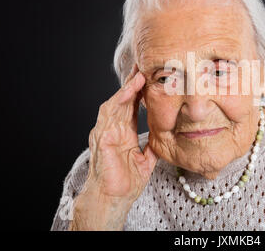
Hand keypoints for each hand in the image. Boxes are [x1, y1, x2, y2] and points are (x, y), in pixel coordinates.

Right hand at [69, 64, 157, 229]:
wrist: (114, 199)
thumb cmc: (126, 182)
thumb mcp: (145, 160)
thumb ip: (151, 146)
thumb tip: (162, 137)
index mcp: (123, 133)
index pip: (131, 106)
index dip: (139, 91)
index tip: (150, 76)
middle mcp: (112, 129)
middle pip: (122, 101)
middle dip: (132, 83)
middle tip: (143, 65)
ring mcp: (105, 133)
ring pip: (115, 104)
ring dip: (127, 88)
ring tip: (139, 75)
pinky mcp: (102, 139)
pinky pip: (110, 116)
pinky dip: (119, 102)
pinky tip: (129, 92)